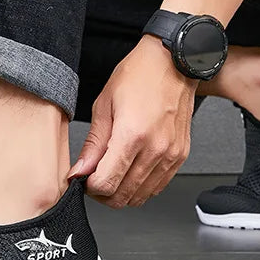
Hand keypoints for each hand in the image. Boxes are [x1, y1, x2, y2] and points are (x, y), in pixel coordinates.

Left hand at [68, 35, 196, 206]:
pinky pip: (158, 186)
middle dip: (103, 193)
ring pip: (141, 196)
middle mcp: (155, 149)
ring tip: (113, 174)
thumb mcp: (104, 106)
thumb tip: (80, 171)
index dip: (89, 187)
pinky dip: (141, 186)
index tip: (84, 179)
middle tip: (95, 178)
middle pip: (123, 195)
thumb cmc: (139, 76)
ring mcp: (170, 154)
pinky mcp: (180, 155)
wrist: (172, 63)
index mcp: (132, 135)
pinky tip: (131, 171)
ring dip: (122, 192)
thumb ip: (93, 145)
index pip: (106, 183)